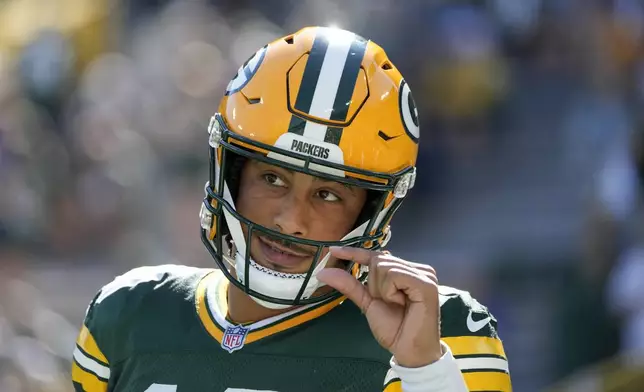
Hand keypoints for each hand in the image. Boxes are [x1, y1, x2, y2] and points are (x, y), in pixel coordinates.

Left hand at [316, 247, 441, 367]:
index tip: (333, 249)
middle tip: (387, 303)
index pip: (377, 256)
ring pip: (383, 266)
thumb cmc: (394, 328)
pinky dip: (389, 291)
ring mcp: (424, 274)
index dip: (355, 252)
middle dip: (373, 284)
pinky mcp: (426, 283)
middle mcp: (417, 269)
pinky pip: (394, 275)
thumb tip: (323, 272)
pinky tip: (400, 303)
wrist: (409, 351)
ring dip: (381, 290)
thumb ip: (349, 285)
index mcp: (406, 271)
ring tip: (396, 304)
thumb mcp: (367, 303)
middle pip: (378, 260)